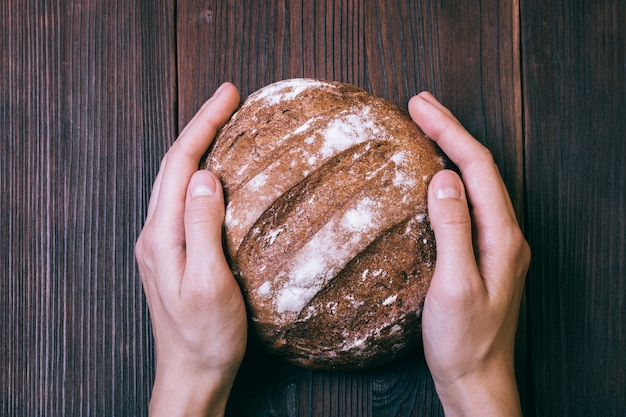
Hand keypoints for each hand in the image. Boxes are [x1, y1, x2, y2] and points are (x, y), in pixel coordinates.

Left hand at [135, 83, 246, 416]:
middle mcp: (155, 234)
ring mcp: (161, 243)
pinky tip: (215, 173)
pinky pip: (182, 200)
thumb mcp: (210, 282)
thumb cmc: (207, 335)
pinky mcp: (173, 253)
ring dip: (198, 147)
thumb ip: (203, 227)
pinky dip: (199, 174)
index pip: (180, 165)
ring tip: (222, 124)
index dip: (203, 124)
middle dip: (200, 126)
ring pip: (176, 181)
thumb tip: (206, 176)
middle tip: (228, 99)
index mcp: (161, 236)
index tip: (228, 95)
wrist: (192, 372)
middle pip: (174, 166)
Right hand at [409, 92, 529, 415]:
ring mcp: (496, 243)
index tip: (420, 107)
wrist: (477, 379)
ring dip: (450, 150)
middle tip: (419, 105)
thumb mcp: (454, 285)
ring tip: (425, 128)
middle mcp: (506, 233)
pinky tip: (432, 176)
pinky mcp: (482, 254)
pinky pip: (467, 203)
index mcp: (503, 236)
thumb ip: (452, 229)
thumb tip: (443, 178)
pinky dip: (449, 178)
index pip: (477, 168)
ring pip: (474, 183)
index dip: (449, 131)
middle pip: (480, 168)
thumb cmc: (464, 340)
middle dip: (450, 131)